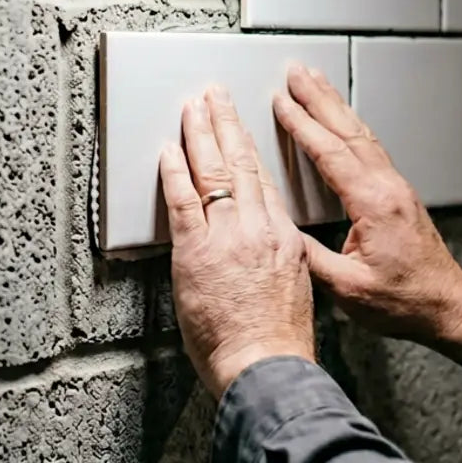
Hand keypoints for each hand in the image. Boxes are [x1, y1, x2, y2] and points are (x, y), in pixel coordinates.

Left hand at [161, 86, 315, 400]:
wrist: (268, 365)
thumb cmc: (278, 342)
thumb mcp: (293, 289)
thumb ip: (274, 260)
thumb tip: (257, 253)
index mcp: (284, 238)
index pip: (264, 181)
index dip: (250, 150)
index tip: (242, 131)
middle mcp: (259, 228)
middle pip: (241, 163)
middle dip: (226, 124)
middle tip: (215, 97)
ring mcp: (227, 235)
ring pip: (213, 170)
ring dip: (200, 133)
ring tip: (193, 107)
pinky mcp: (197, 249)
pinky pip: (182, 198)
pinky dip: (174, 170)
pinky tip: (167, 149)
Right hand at [273, 65, 461, 367]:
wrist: (446, 307)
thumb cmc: (404, 301)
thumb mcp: (346, 286)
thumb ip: (308, 256)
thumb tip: (276, 231)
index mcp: (373, 205)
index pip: (330, 153)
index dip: (302, 126)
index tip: (281, 103)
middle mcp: (387, 188)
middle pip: (347, 131)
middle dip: (319, 98)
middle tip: (297, 73)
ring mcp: (395, 188)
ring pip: (360, 134)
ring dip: (334, 105)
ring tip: (314, 83)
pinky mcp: (397, 195)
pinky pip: (368, 147)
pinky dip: (348, 125)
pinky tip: (339, 120)